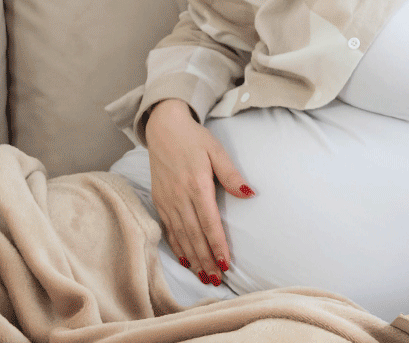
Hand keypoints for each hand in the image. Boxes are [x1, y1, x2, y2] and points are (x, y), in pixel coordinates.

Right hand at [144, 98, 254, 286]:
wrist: (164, 128)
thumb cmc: (194, 139)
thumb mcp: (217, 151)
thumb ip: (231, 174)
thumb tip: (249, 193)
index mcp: (196, 185)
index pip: (209, 223)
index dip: (217, 245)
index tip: (225, 263)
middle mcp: (179, 197)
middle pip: (194, 235)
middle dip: (205, 259)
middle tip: (216, 279)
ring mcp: (167, 200)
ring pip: (181, 236)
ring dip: (192, 258)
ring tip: (203, 275)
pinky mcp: (159, 200)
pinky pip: (169, 228)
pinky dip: (177, 246)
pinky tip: (185, 259)